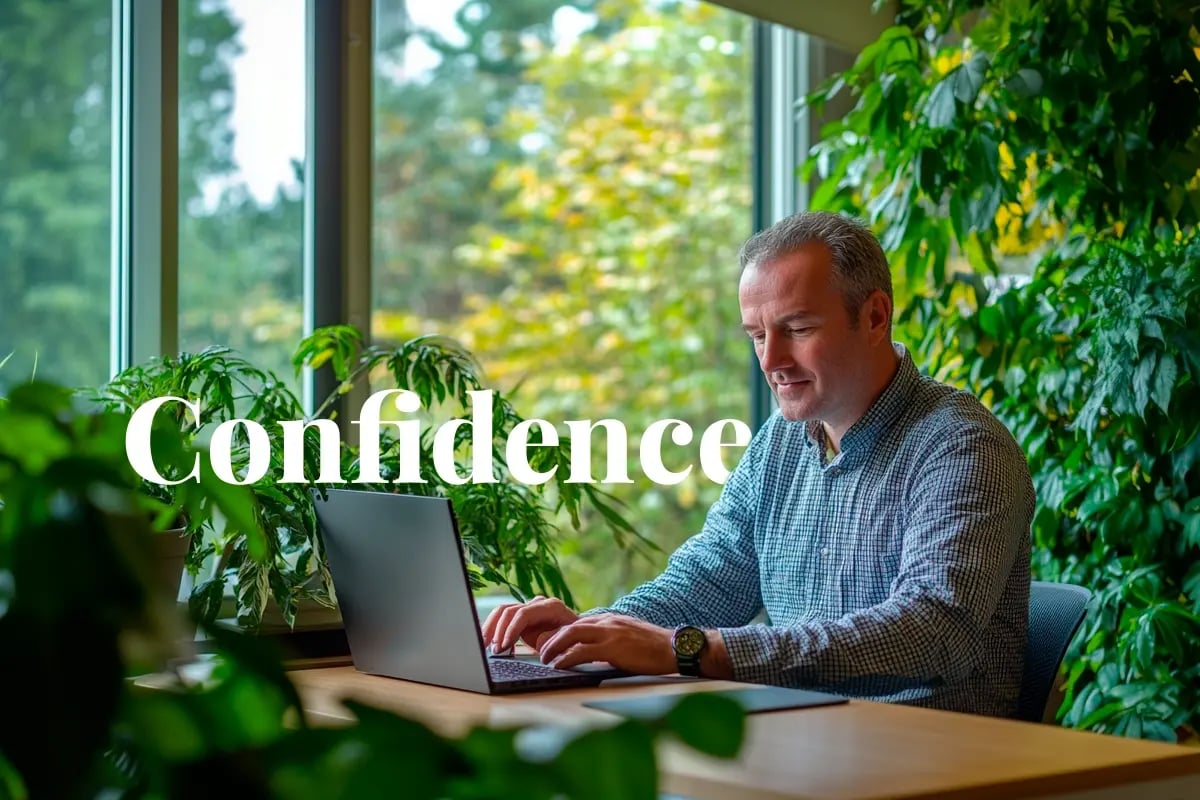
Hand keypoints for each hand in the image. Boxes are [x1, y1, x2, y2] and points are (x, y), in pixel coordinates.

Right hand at [480, 595, 578, 653]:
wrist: (580, 637)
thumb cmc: (576, 641)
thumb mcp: (568, 642)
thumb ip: (553, 639)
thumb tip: (539, 639)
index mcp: (551, 607)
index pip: (523, 613)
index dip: (511, 630)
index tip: (503, 647)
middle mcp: (538, 604)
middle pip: (509, 610)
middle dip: (498, 631)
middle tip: (492, 651)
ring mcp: (529, 608)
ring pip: (502, 612)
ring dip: (492, 630)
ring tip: (486, 647)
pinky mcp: (522, 616)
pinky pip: (503, 618)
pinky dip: (494, 630)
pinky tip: (492, 646)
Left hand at [537, 613, 675, 674]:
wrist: (673, 647)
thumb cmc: (653, 647)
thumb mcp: (627, 637)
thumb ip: (610, 640)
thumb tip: (595, 652)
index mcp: (608, 621)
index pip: (576, 624)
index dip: (559, 634)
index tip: (547, 644)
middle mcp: (606, 623)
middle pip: (568, 626)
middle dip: (551, 639)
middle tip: (540, 652)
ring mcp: (609, 634)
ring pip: (571, 635)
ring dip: (554, 647)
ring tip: (545, 659)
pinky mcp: (613, 648)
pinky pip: (582, 651)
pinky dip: (566, 658)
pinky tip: (559, 665)